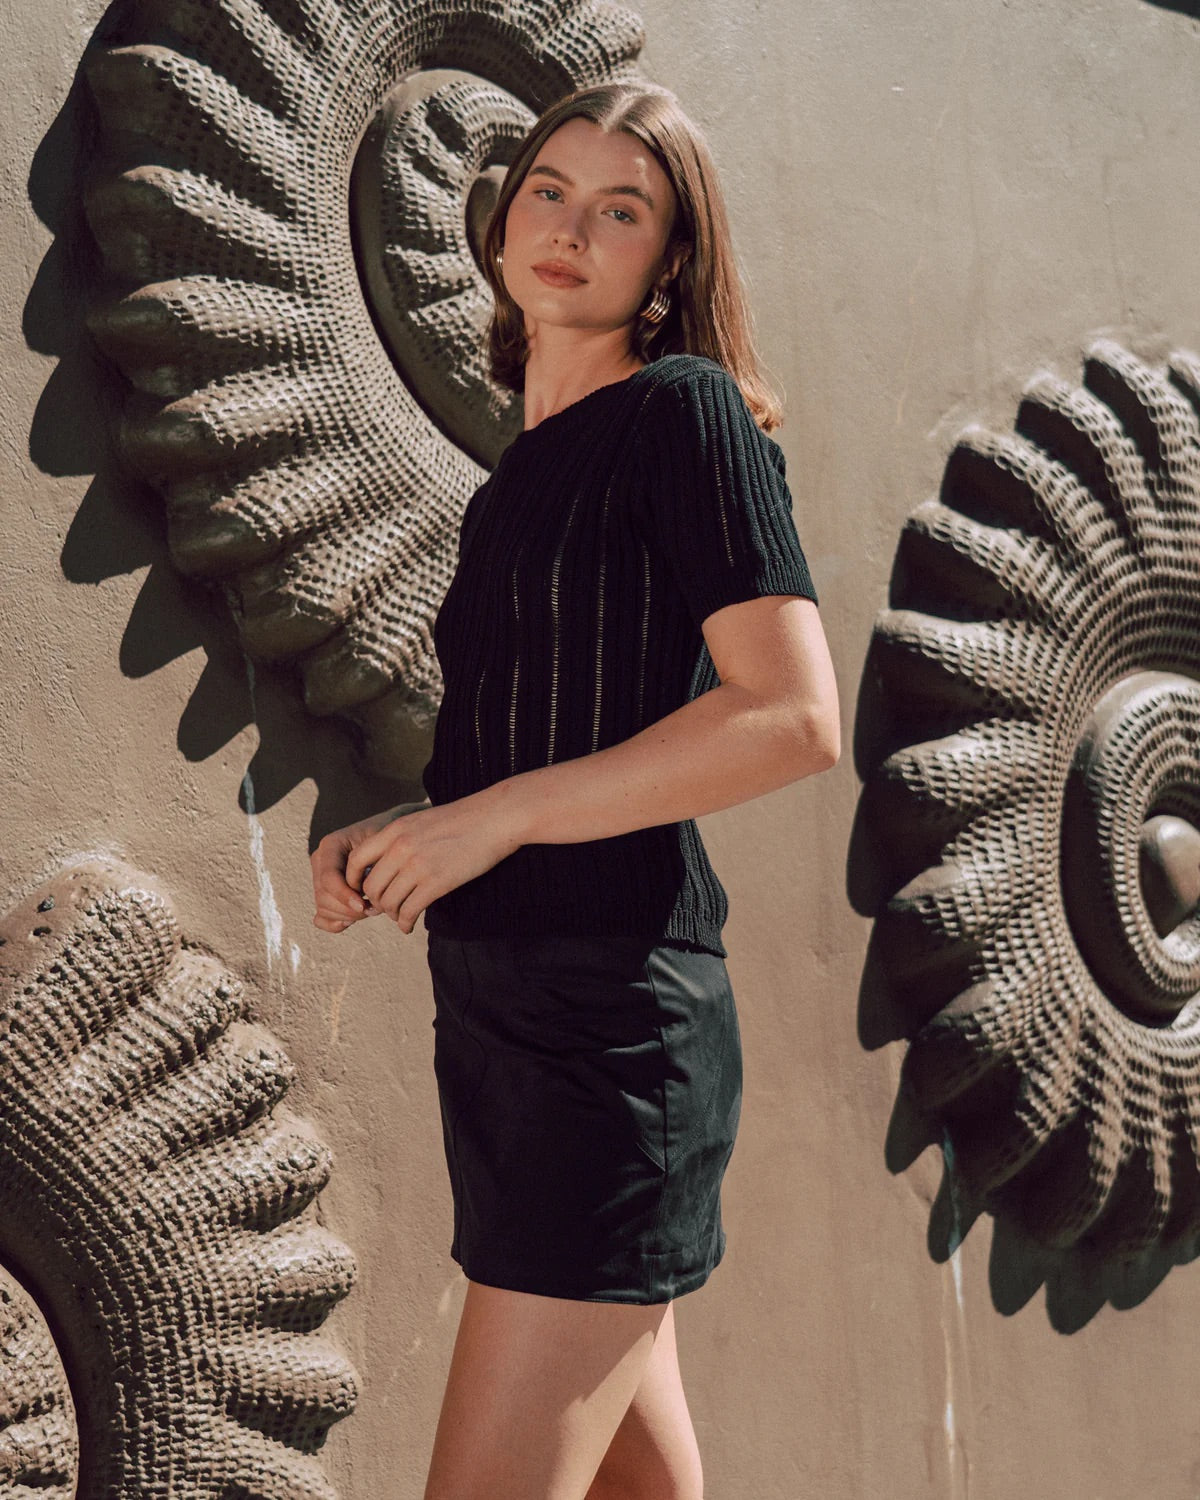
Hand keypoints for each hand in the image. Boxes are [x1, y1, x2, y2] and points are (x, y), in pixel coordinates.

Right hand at [310, 800, 429, 934]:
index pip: (328, 877)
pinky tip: (353, 920)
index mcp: (331, 845)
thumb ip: (373, 864)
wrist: (389, 838)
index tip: (364, 905)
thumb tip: (365, 893)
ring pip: (323, 908)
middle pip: (324, 897)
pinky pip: (320, 918)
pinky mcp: (324, 894)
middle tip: (374, 908)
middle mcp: (320, 861)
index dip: (344, 895)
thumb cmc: (389, 837)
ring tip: (370, 909)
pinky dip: (335, 923)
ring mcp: (319, 878)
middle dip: (349, 909)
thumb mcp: (384, 842)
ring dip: (347, 916)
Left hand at [344, 786, 524, 935]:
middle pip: (371, 886)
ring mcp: (418, 866)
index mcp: (395, 830)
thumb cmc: (464, 819)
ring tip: (400, 916)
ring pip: (388, 902)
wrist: (494, 818)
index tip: (363, 890)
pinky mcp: (436, 883)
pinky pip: (409, 911)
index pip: (356, 859)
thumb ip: (402, 837)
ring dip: (392, 914)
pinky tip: (409, 925)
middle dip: (376, 902)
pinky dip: (406, 923)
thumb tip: (390, 860)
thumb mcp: (423, 820)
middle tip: (386, 907)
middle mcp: (400, 848)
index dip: (354, 880)